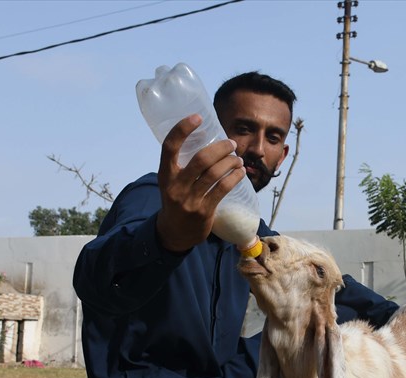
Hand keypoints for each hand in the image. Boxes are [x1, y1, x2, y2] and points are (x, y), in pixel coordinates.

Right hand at [155, 114, 245, 252]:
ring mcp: (190, 200)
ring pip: (214, 174)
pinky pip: (222, 189)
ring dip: (230, 162)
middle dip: (220, 148)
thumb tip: (207, 140)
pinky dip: (234, 177)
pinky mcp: (204, 211)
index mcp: (165, 175)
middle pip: (200, 159)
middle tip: (231, 143)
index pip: (169, 146)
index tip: (197, 117)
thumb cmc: (177, 200)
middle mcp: (175, 186)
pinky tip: (240, 172)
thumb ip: (183, 165)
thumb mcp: (171, 182)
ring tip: (238, 158)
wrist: (174, 233)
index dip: (182, 129)